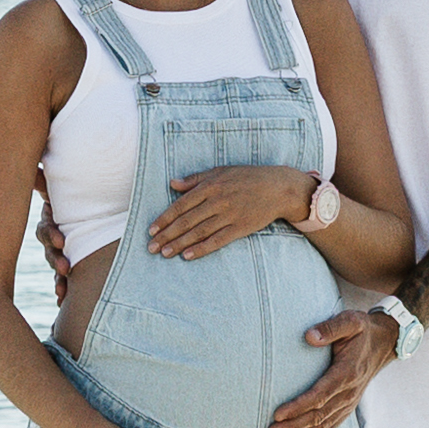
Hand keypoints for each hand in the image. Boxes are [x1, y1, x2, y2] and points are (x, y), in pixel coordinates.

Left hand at [142, 160, 321, 258]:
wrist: (277, 187)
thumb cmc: (246, 177)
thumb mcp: (220, 171)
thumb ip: (195, 179)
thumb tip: (172, 183)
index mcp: (210, 186)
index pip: (181, 205)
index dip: (164, 219)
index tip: (151, 230)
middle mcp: (217, 201)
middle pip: (186, 221)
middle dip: (167, 235)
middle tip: (151, 247)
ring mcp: (229, 215)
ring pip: (199, 232)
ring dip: (180, 244)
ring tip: (165, 254)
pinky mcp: (240, 228)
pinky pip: (217, 241)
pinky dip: (202, 249)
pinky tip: (188, 256)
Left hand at [271, 306, 397, 427]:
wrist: (385, 342)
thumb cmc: (362, 329)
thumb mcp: (350, 321)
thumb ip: (330, 328)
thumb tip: (309, 336)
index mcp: (347, 372)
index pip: (319, 395)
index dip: (298, 406)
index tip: (277, 414)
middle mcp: (349, 391)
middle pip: (319, 415)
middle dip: (294, 426)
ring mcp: (350, 401)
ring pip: (324, 424)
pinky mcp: (349, 404)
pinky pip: (333, 425)